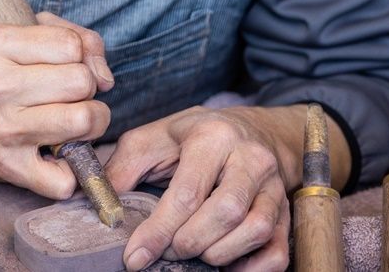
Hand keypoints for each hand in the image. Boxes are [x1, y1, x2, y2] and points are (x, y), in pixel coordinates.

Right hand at [0, 11, 114, 198]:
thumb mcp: (23, 34)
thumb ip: (76, 37)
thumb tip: (105, 77)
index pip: (72, 45)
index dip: (77, 56)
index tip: (61, 66)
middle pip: (82, 81)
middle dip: (85, 89)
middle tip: (65, 95)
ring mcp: (0, 130)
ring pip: (84, 120)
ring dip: (89, 123)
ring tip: (69, 120)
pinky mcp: (9, 169)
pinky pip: (67, 176)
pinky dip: (72, 169)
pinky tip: (55, 154)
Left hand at [105, 106, 301, 270]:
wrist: (250, 130)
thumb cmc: (195, 138)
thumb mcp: (154, 138)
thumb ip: (124, 167)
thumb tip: (102, 205)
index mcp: (212, 136)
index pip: (187, 193)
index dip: (158, 231)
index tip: (135, 257)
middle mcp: (250, 157)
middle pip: (226, 213)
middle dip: (190, 242)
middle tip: (168, 250)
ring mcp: (273, 185)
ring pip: (256, 230)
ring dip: (219, 253)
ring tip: (195, 252)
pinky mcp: (286, 210)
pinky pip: (279, 250)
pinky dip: (252, 268)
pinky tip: (227, 264)